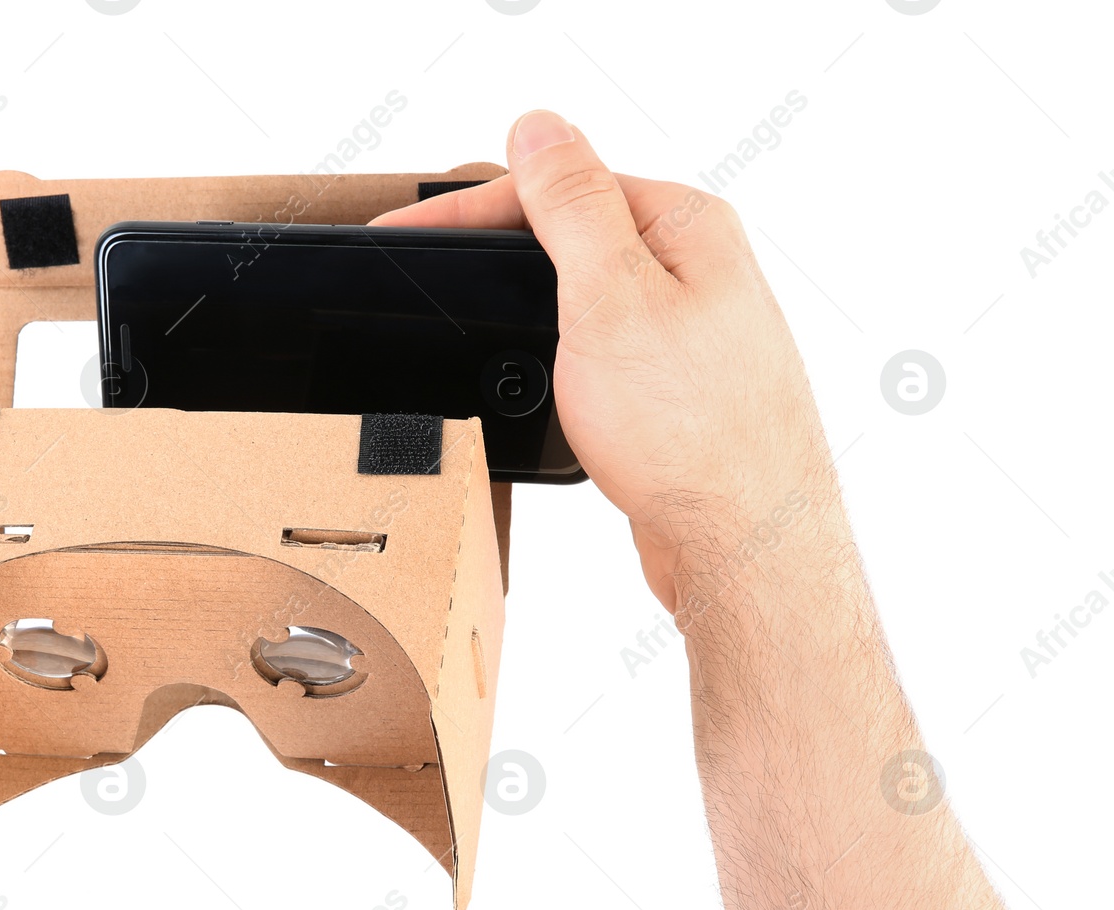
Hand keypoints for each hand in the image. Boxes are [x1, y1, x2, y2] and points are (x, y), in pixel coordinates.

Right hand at [374, 109, 839, 612]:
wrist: (740, 545)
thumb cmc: (694, 433)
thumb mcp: (610, 298)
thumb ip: (572, 206)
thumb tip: (539, 128)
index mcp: (685, 226)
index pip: (560, 187)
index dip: (470, 209)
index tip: (405, 233)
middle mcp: (698, 269)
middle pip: (572, 234)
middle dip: (497, 249)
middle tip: (426, 270)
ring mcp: (690, 331)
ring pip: (586, 293)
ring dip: (528, 301)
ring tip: (471, 310)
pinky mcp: (676, 388)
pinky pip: (602, 347)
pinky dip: (559, 352)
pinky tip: (538, 374)